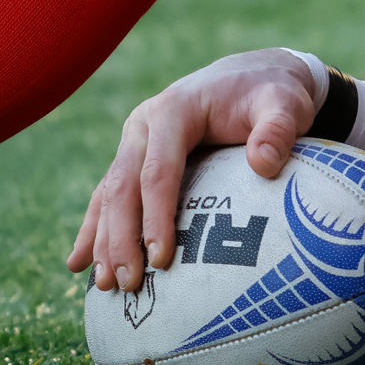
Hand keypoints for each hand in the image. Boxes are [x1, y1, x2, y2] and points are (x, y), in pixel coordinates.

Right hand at [66, 48, 319, 291]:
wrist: (252, 78)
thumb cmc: (270, 95)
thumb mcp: (285, 103)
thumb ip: (278, 129)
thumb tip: (264, 164)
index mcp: (174, 111)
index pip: (158, 171)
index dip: (157, 215)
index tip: (161, 258)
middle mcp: (144, 127)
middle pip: (123, 187)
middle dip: (121, 237)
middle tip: (128, 283)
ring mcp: (135, 144)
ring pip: (109, 195)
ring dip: (103, 241)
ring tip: (103, 286)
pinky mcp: (135, 160)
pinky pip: (108, 197)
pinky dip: (95, 229)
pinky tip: (80, 263)